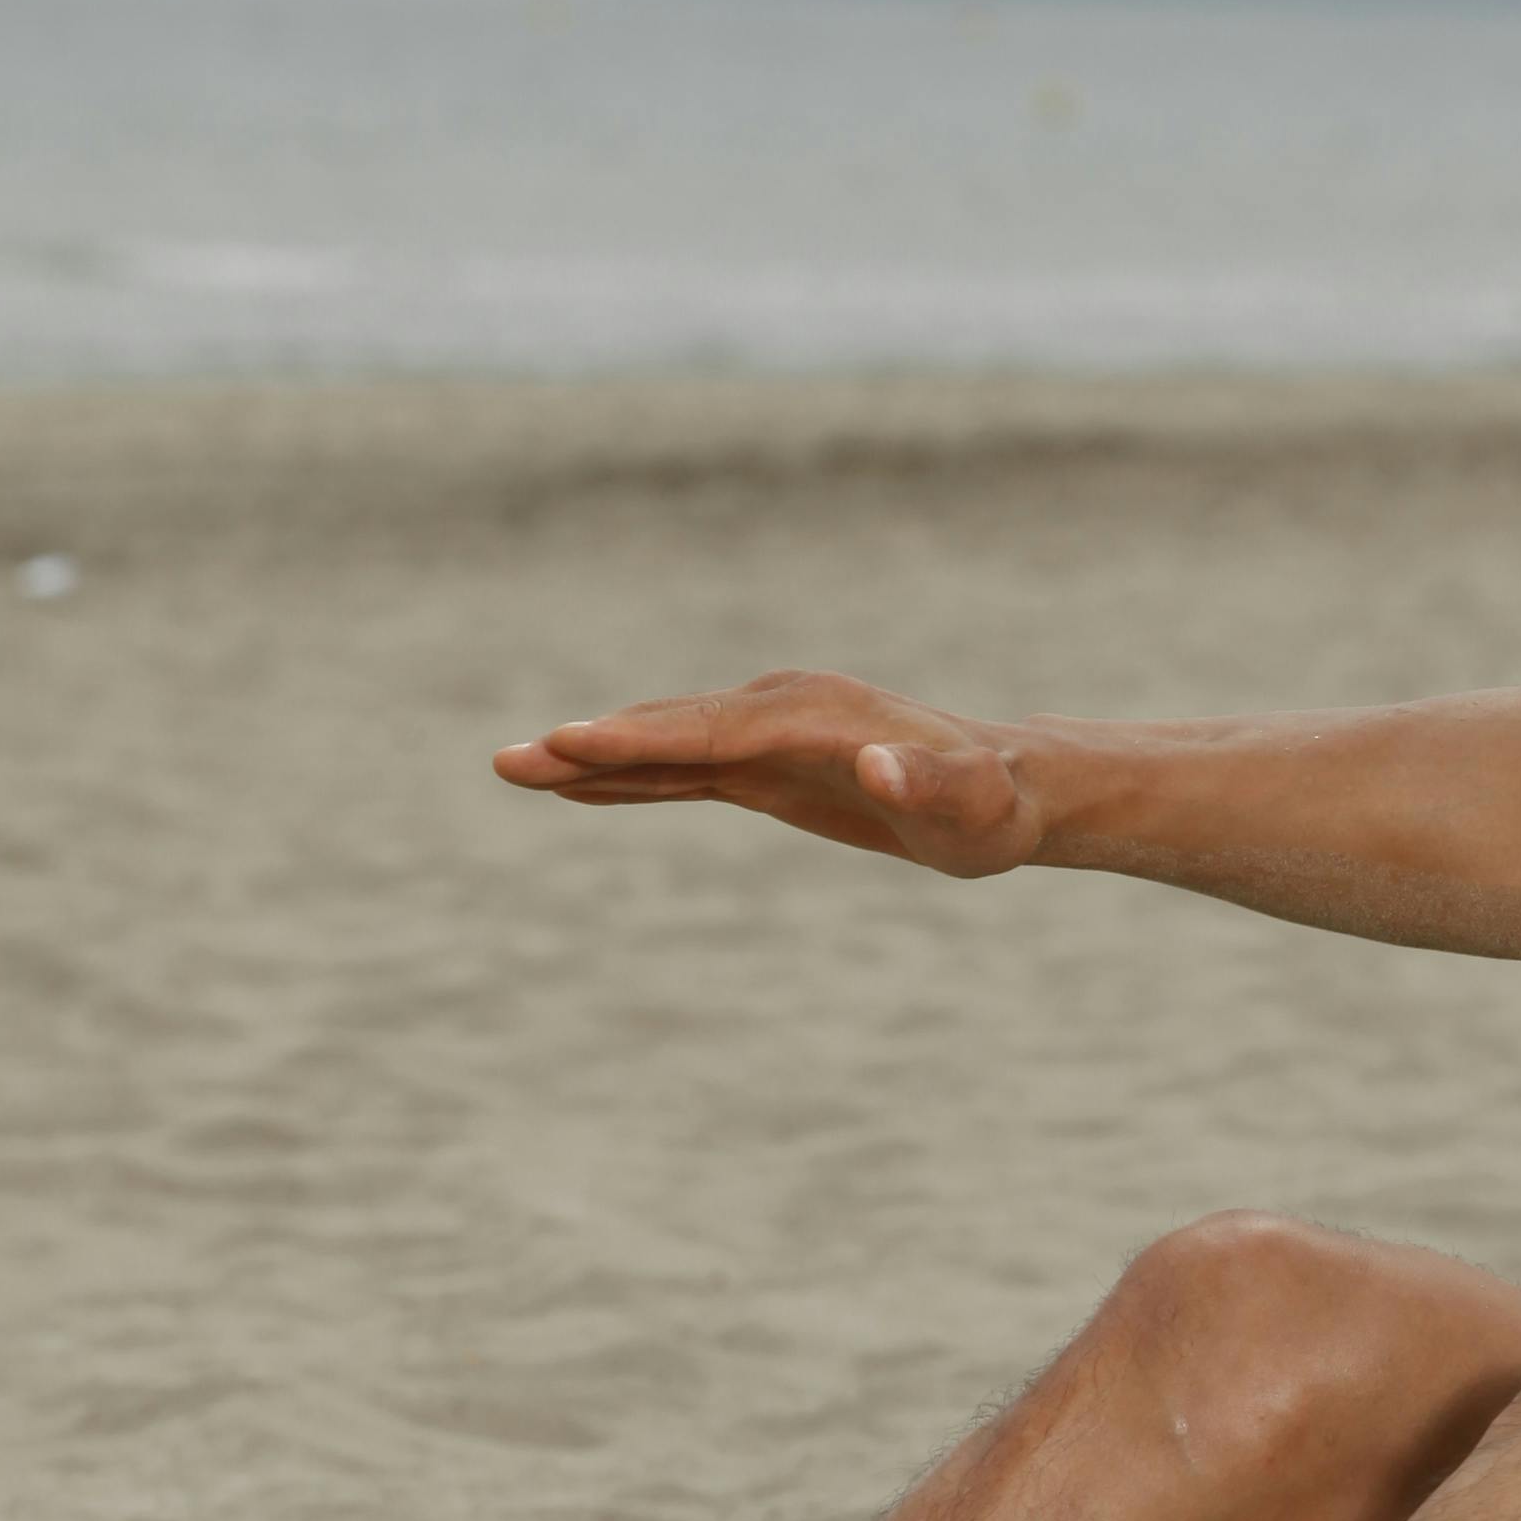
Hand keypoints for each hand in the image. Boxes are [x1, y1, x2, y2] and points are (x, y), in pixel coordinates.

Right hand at [491, 669, 1044, 877]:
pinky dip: (628, 773)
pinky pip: (681, 768)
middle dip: (589, 744)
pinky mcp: (765, 764)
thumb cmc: (997, 808)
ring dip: (592, 757)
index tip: (568, 741)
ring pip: (664, 744)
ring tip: (510, 768)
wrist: (1012, 790)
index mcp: (818, 716)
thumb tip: (879, 765)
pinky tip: (575, 785)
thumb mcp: (976, 810)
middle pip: (670, 728)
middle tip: (508, 760)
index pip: (712, 729)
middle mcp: (784, 710)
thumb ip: (929, 786)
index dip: (640, 738)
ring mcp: (769, 733)